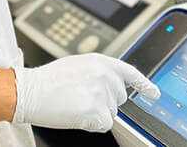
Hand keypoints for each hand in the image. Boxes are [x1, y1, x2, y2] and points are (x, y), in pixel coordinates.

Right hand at [12, 53, 159, 131]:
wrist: (31, 90)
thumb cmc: (49, 81)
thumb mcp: (78, 66)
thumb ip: (98, 72)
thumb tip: (110, 84)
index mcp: (101, 61)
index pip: (130, 72)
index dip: (144, 85)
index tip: (155, 94)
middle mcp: (105, 75)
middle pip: (120, 98)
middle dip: (105, 102)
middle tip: (82, 98)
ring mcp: (102, 93)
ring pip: (111, 114)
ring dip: (96, 114)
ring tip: (75, 104)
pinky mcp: (97, 111)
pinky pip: (104, 125)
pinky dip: (92, 125)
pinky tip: (77, 115)